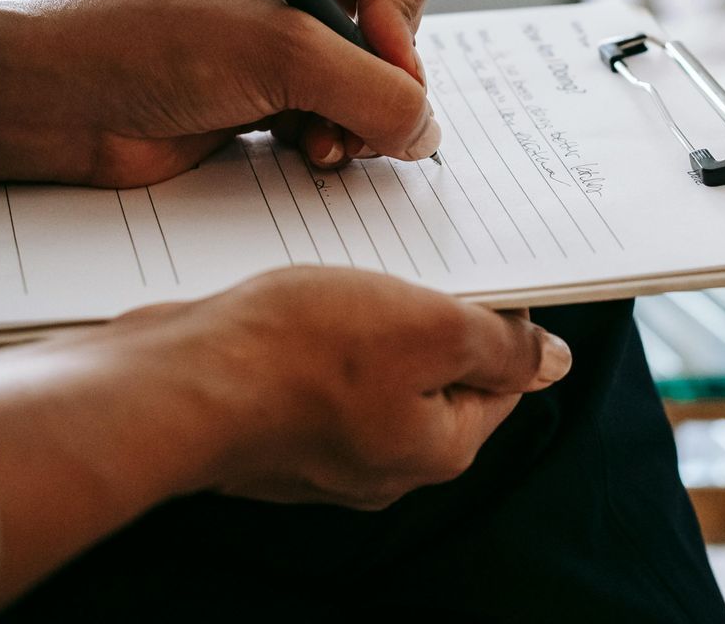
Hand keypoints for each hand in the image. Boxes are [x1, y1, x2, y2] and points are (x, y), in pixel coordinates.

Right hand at [0, 267, 572, 606]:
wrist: (170, 385)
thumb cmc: (296, 354)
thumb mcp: (428, 327)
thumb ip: (500, 345)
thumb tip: (553, 362)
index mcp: (436, 449)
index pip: (501, 379)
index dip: (499, 316)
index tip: (479, 266)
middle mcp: (382, 464)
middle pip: (434, 375)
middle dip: (426, 314)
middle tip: (406, 259)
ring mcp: (320, 452)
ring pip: (370, 370)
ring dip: (366, 317)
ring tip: (345, 273)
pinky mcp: (268, 429)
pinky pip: (312, 374)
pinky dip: (312, 334)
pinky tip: (293, 299)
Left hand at [8, 0, 443, 185]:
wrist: (59, 103)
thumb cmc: (149, 43)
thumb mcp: (281, 53)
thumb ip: (374, 91)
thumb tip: (427, 134)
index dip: (405, 15)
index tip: (380, 57)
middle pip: (398, 29)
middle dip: (383, 81)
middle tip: (358, 117)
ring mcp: (284, 35)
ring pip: (372, 81)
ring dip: (358, 119)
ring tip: (325, 143)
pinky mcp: (269, 90)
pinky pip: (339, 116)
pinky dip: (334, 139)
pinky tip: (305, 153)